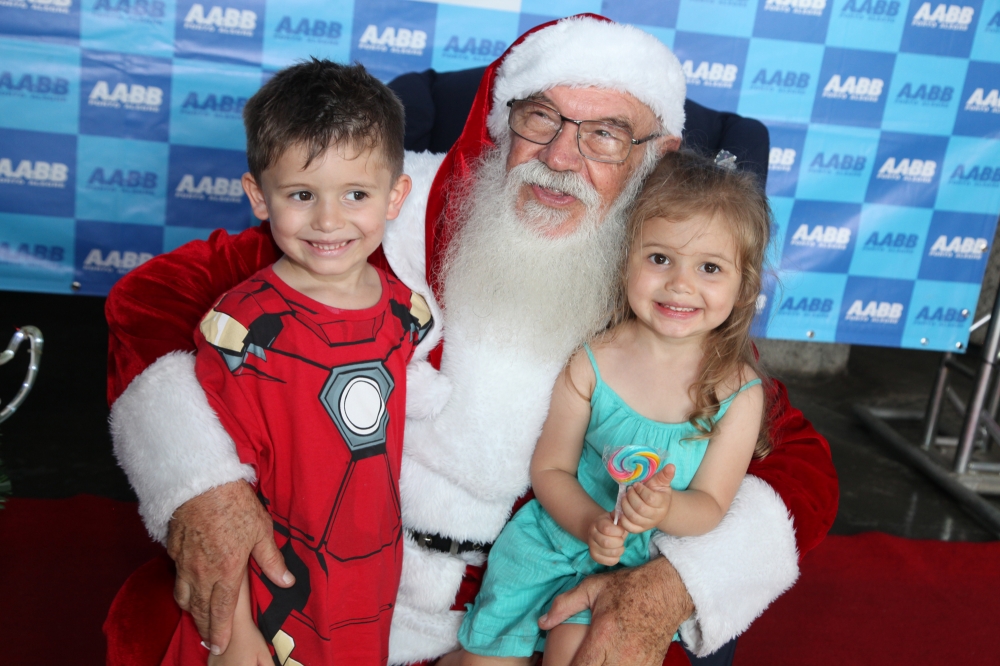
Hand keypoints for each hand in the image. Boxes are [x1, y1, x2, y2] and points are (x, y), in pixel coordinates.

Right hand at [167, 480, 293, 654]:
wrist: (200, 482)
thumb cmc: (234, 504)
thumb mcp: (261, 530)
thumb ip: (272, 560)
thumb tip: (286, 581)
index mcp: (226, 571)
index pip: (222, 611)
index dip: (220, 631)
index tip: (219, 646)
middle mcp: (202, 573)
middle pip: (200, 610)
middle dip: (205, 628)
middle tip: (209, 640)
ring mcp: (185, 562)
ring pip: (184, 597)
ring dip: (191, 612)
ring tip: (197, 619)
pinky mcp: (173, 550)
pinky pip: (176, 578)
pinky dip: (181, 590)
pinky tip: (186, 588)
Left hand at [538, 557, 693, 665]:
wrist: (667, 590)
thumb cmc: (629, 587)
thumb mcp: (593, 588)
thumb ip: (565, 605)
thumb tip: (542, 622)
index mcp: (604, 635)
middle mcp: (622, 654)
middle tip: (580, 661)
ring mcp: (639, 664)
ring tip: (595, 660)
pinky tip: (611, 661)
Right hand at [588, 513, 625, 565]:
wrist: (600, 530)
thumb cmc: (612, 524)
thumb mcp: (615, 517)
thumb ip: (620, 517)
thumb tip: (624, 518)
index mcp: (597, 523)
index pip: (607, 529)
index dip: (618, 531)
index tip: (622, 531)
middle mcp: (592, 534)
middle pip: (606, 543)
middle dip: (619, 542)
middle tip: (621, 540)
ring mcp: (591, 546)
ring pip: (608, 553)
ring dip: (619, 551)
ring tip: (619, 546)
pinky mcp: (594, 556)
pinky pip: (608, 562)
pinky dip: (615, 559)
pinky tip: (615, 553)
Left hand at [619, 464, 675, 533]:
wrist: (657, 507)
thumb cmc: (657, 492)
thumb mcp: (661, 482)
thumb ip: (665, 475)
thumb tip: (671, 466)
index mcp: (663, 503)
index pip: (650, 498)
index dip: (640, 490)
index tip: (636, 485)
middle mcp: (657, 516)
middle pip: (640, 508)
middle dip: (630, 497)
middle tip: (629, 490)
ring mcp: (648, 524)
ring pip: (633, 517)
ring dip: (625, 505)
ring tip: (625, 498)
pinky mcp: (639, 530)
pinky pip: (629, 527)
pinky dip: (622, 518)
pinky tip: (623, 509)